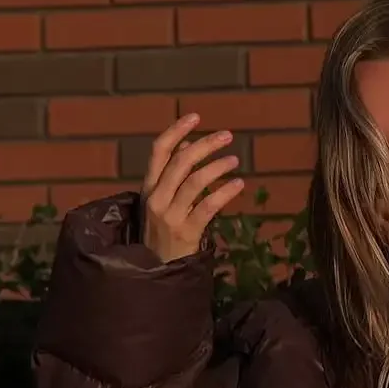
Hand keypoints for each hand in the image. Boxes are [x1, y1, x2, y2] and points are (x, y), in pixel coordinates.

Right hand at [141, 113, 243, 262]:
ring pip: (195, 181)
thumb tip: (189, 143)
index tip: (196, 117)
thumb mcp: (161, 202)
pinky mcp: (186, 232)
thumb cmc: (162, 235)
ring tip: (235, 160)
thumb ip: (173, 174)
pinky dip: (225, 192)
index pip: (159, 151)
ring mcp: (170, 216)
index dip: (177, 130)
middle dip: (206, 145)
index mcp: (149, 188)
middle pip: (181, 161)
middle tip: (227, 136)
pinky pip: (208, 207)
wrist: (157, 271)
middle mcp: (157, 198)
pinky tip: (239, 184)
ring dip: (218, 167)